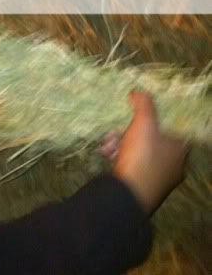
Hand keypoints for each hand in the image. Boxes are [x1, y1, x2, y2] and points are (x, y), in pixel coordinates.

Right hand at [111, 91, 188, 214]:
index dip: (151, 117)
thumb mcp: (143, 123)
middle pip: (150, 139)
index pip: (170, 126)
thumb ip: (143, 104)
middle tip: (115, 132)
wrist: (126, 195)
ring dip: (120, 143)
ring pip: (138, 151)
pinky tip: (106, 155)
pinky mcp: (143, 186)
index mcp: (180, 150)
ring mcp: (158, 178)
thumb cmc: (141, 156)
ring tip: (107, 145)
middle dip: (128, 131)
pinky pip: (132, 164)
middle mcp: (173, 165)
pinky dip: (119, 157)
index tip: (135, 113)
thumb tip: (138, 91)